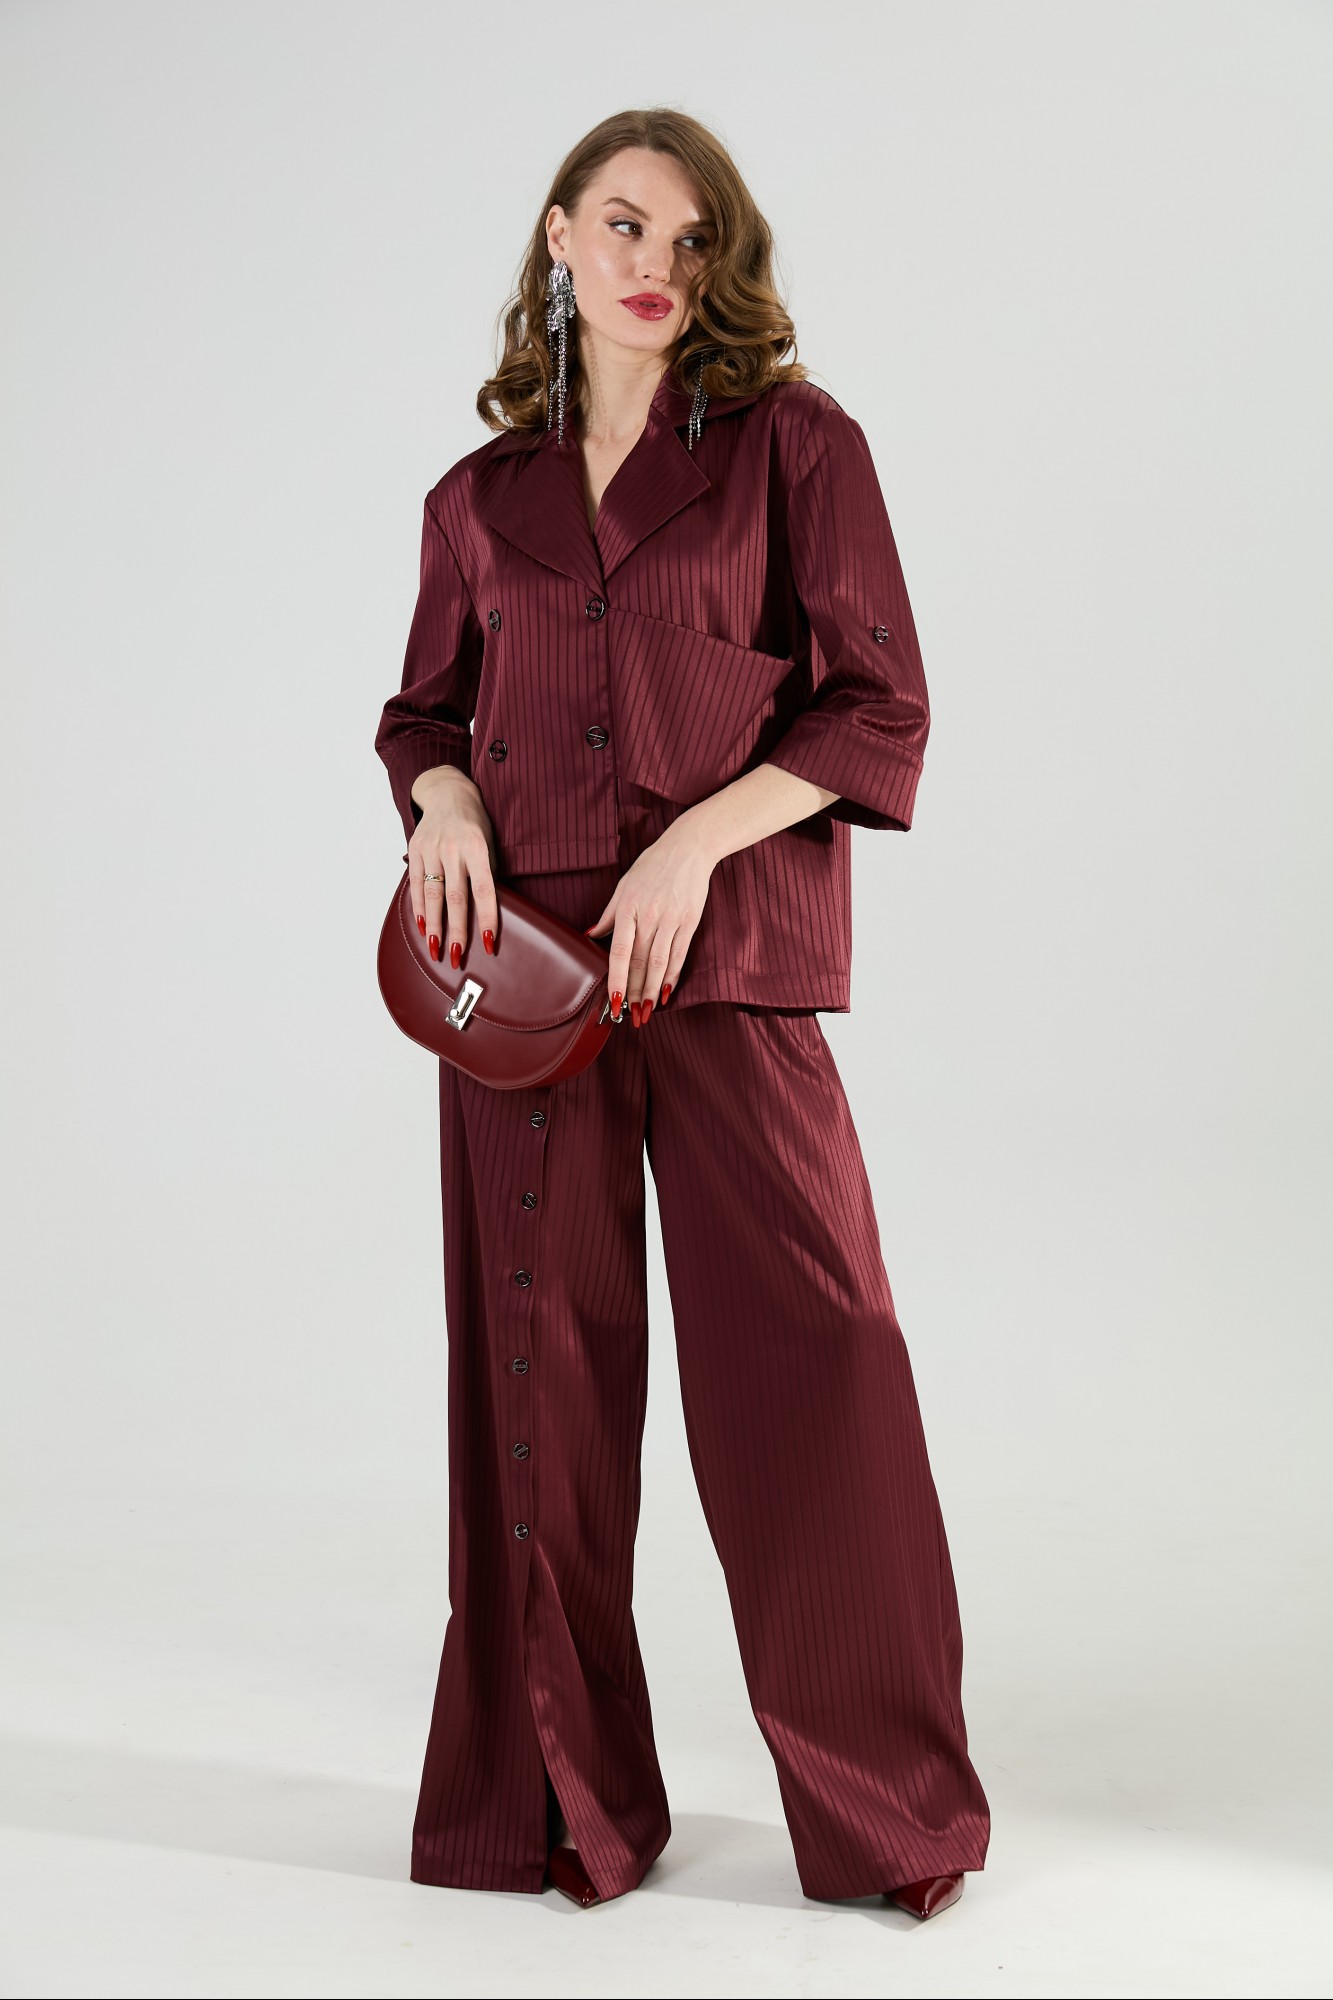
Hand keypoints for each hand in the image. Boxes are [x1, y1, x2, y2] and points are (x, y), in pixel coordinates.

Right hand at [408, 766, 498, 967]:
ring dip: (433, 926)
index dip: (487, 918)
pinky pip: (416, 884)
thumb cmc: (476, 824)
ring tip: (435, 949)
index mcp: (478, 847)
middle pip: (454, 898)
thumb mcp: (491, 844)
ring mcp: (431, 849)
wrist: (448, 794)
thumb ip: (487, 873)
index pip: (484, 890)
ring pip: (432, 895)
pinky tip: (422, 926)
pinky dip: (419, 907)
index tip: (488, 943)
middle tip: (456, 957)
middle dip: (456, 931)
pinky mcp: (415, 849)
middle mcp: (453, 848)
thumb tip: (487, 910)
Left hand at [583, 817, 716, 1023]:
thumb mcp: (624, 885)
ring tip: (646, 1013)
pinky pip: (679, 955)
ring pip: (659, 963)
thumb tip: (590, 935)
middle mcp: (649, 915)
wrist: (689, 847)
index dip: (615, 979)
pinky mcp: (689, 921)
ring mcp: (671, 919)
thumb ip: (609, 914)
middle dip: (633, 993)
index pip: (619, 951)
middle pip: (639, 963)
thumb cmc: (652, 866)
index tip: (612, 1001)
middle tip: (628, 1018)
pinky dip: (672, 976)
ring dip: (651, 991)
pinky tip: (665, 993)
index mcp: (628, 907)